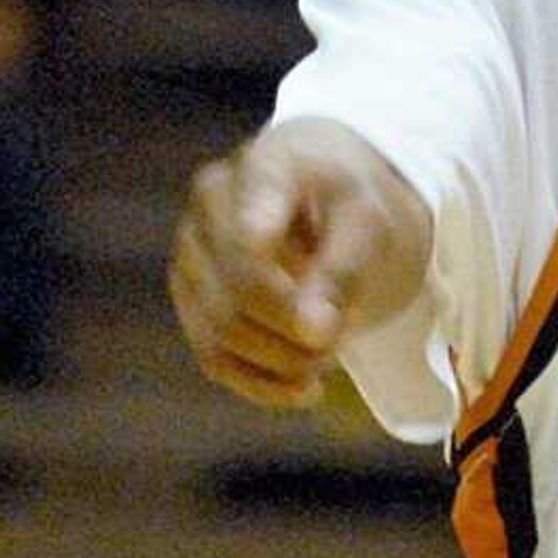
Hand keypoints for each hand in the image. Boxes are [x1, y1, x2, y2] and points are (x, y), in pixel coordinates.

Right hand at [167, 120, 429, 406]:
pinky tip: (307, 390)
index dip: (256, 224)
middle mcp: (210, 206)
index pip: (255, 201)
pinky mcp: (191, 300)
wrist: (322, 201)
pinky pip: (214, 358)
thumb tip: (314, 333)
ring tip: (332, 355)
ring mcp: (190, 253)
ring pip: (222, 329)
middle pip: (241, 287)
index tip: (262, 241)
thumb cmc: (348, 205)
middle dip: (297, 328)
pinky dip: (263, 384)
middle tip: (343, 338)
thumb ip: (343, 271)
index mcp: (263, 166)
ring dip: (285, 360)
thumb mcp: (367, 225)